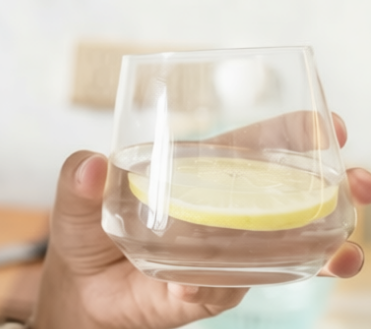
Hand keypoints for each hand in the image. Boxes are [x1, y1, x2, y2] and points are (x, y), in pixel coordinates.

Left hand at [32, 113, 370, 328]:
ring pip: (281, 251)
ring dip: (317, 249)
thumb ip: (77, 176)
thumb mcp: (75, 196)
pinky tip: (197, 283)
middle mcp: (225, 216)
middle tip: (359, 185)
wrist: (80, 288)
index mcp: (202, 177)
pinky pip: (223, 289)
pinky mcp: (207, 292)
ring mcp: (225, 256)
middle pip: (292, 199)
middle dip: (337, 191)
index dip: (296, 135)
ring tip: (341, 253)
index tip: (329, 124)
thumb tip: (91, 165)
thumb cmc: (88, 229)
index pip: (257, 151)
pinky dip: (217, 286)